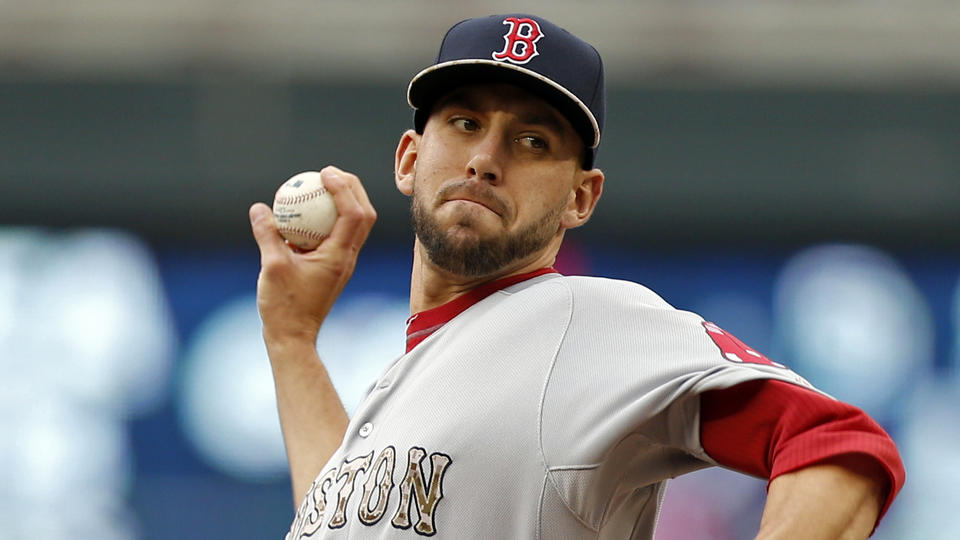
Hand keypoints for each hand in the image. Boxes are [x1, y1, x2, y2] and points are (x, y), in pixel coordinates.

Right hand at [249, 166, 376, 347]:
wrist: (293, 336)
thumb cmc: (283, 306)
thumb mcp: (270, 267)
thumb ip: (267, 235)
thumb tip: (259, 207)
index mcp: (339, 256)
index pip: (354, 214)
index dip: (343, 188)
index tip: (324, 173)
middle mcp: (347, 257)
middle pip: (364, 214)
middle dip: (352, 188)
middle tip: (328, 172)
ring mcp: (343, 262)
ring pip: (355, 224)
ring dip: (345, 201)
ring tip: (323, 184)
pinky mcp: (333, 266)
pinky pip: (337, 234)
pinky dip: (329, 217)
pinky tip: (305, 211)